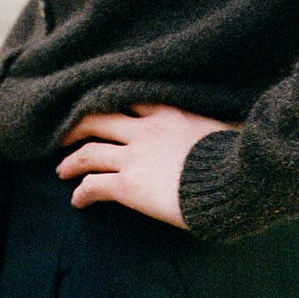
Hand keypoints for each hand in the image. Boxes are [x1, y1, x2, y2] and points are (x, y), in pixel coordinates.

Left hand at [56, 102, 243, 228]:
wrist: (232, 180)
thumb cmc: (236, 155)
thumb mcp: (226, 126)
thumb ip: (218, 122)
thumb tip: (234, 122)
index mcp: (169, 111)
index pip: (129, 97)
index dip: (109, 101)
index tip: (99, 105)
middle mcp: (145, 129)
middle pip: (99, 118)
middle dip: (79, 125)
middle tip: (67, 133)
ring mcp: (134, 157)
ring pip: (90, 152)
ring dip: (72, 161)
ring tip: (62, 169)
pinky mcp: (128, 185)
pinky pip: (95, 186)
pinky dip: (82, 192)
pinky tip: (77, 200)